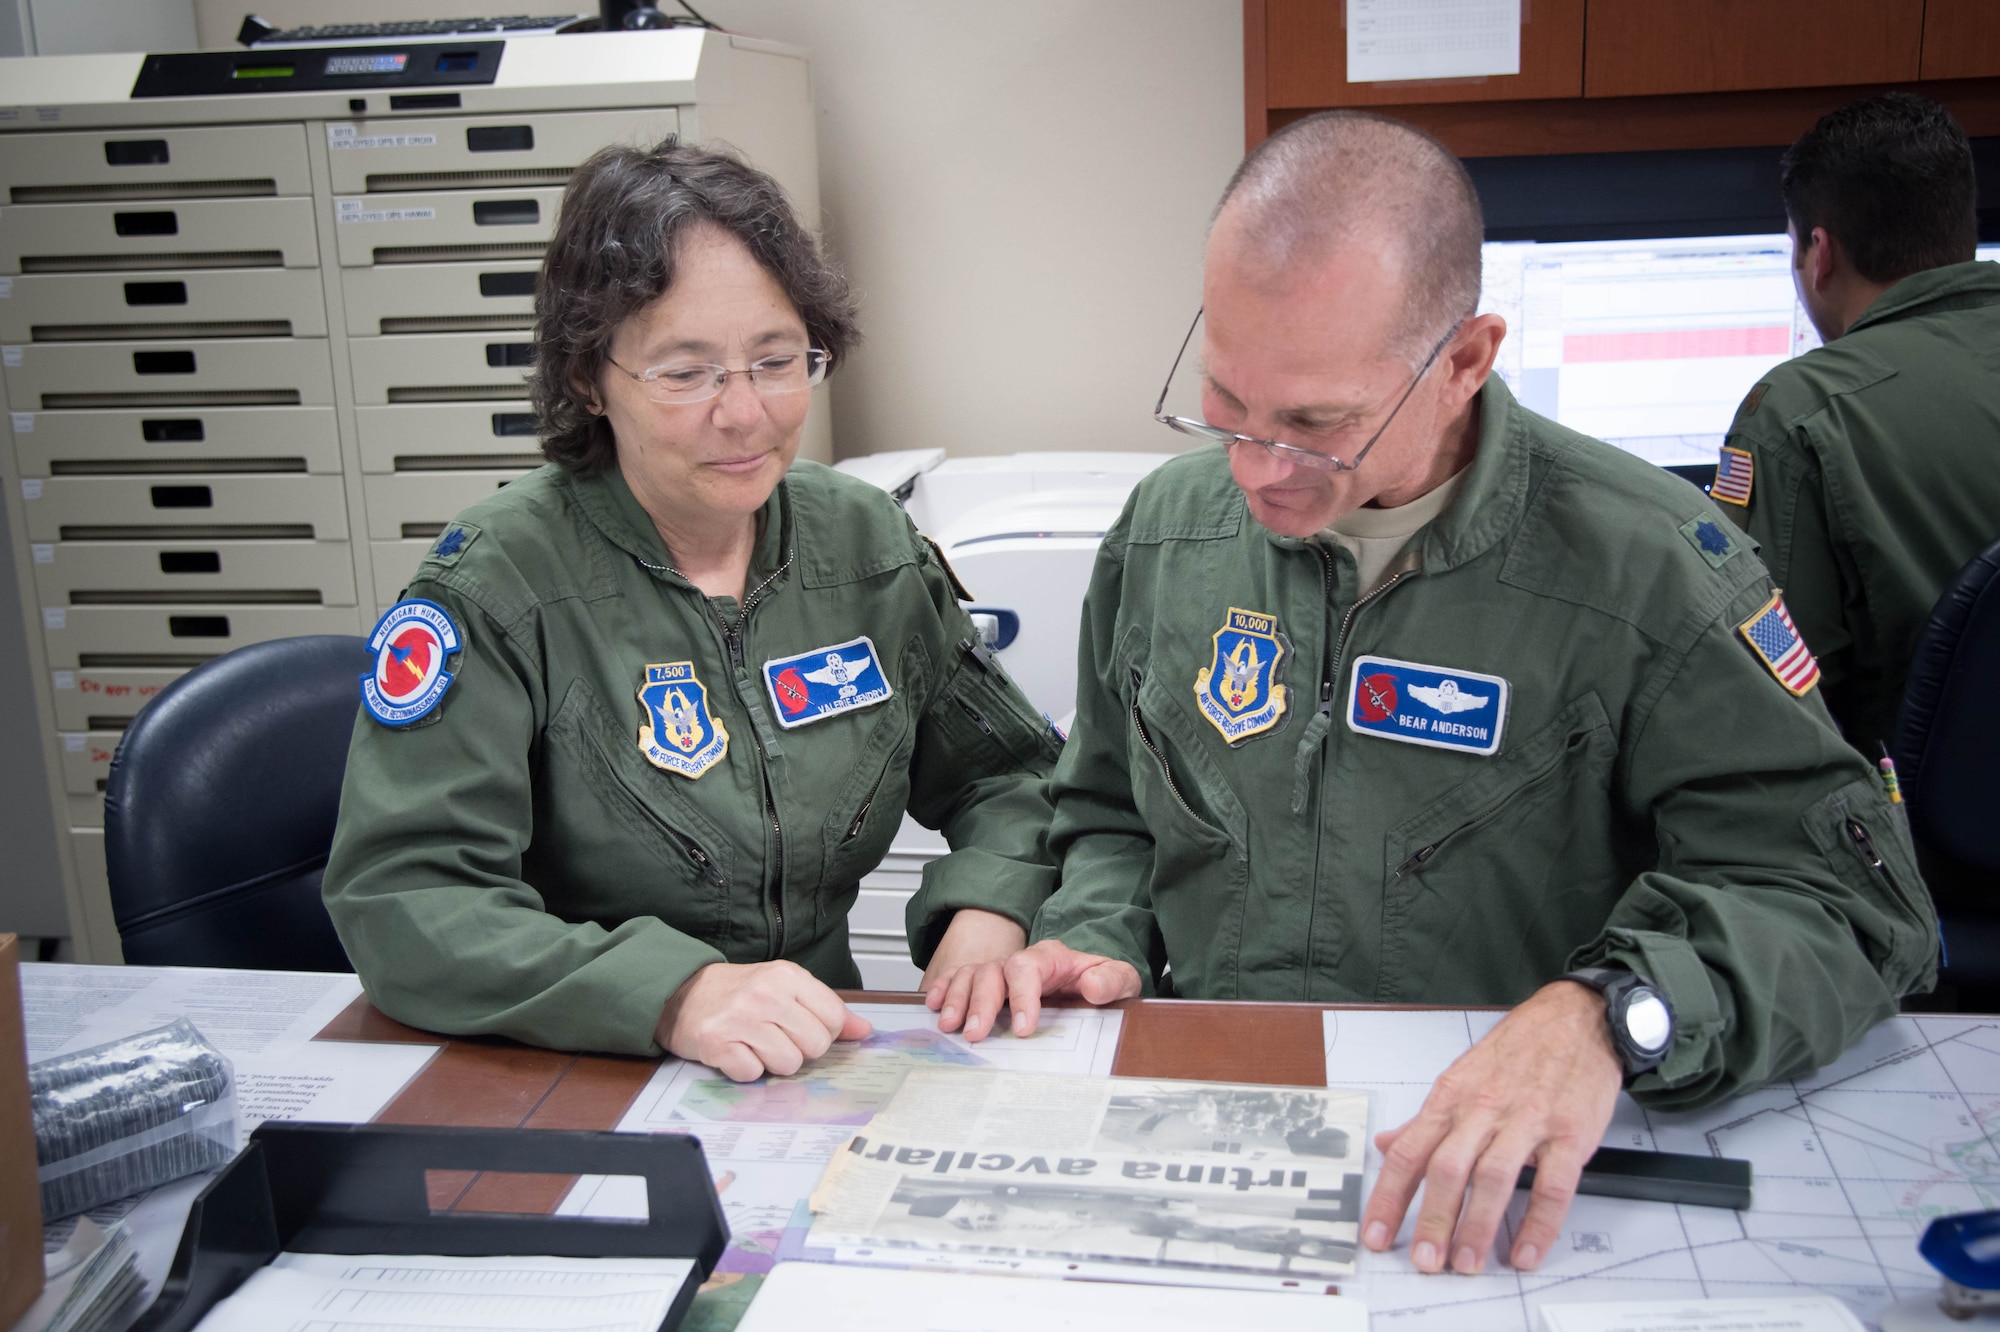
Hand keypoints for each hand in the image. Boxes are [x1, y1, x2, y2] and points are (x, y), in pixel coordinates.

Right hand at [656, 960, 871, 1080]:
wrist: (682, 994)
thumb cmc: (738, 992)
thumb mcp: (785, 987)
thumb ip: (825, 1007)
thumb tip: (863, 1030)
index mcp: (788, 976)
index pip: (834, 1019)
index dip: (823, 1032)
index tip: (803, 1027)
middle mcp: (766, 994)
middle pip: (815, 1046)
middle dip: (799, 1049)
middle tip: (776, 1037)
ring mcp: (741, 1019)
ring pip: (788, 1064)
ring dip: (772, 1062)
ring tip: (754, 1043)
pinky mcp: (718, 1044)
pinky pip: (753, 1074)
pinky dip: (745, 1069)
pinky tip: (736, 1051)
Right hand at [931, 938, 1140, 1042]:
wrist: (1091, 979)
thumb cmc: (1101, 981)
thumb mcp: (1121, 979)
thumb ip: (1112, 981)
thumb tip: (1092, 987)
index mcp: (1050, 958)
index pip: (1027, 968)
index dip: (1022, 996)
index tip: (1022, 1028)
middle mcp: (1020, 961)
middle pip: (993, 972)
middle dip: (982, 1003)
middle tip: (975, 1034)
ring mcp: (1000, 970)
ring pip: (971, 974)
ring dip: (957, 999)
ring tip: (949, 1025)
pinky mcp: (987, 981)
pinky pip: (958, 977)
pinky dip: (943, 988)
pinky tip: (932, 1005)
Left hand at [1361, 980, 1621, 1274]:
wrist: (1577, 1020)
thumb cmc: (1519, 1050)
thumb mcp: (1462, 1077)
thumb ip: (1426, 1120)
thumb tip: (1385, 1145)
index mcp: (1452, 1097)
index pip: (1409, 1152)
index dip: (1388, 1197)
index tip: (1374, 1234)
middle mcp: (1484, 1109)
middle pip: (1447, 1169)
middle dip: (1432, 1220)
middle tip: (1424, 1262)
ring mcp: (1527, 1121)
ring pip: (1494, 1178)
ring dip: (1478, 1226)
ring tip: (1466, 1263)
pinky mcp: (1569, 1133)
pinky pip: (1552, 1185)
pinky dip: (1539, 1224)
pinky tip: (1525, 1252)